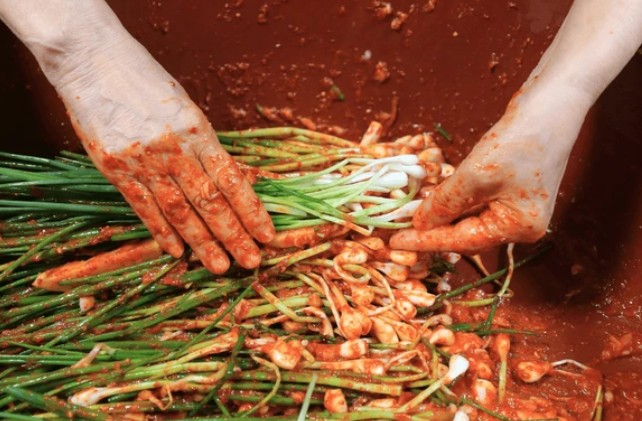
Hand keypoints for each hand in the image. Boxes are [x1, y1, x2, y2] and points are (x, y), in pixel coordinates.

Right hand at [0, 0, 274, 272]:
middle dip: (233, 236)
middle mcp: (173, 149)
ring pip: (179, 212)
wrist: (92, 61)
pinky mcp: (115, 169)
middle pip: (209, 202)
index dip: (252, 211)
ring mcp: (142, 161)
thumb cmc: (147, 81)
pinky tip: (177, 251)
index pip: (232, 180)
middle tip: (251, 262)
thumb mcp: (187, 108)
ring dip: (202, 243)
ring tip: (219, 266)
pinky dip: (161, 232)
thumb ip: (206, 145)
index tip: (267, 235)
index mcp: (197, 130)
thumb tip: (235, 180)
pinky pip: (143, 208)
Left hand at [390, 107, 567, 252]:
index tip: (395, 242)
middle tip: (397, 229)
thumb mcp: (475, 175)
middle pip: (468, 233)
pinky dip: (454, 201)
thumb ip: (445, 203)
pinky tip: (432, 199)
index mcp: (519, 228)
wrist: (553, 101)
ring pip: (470, 217)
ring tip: (408, 216)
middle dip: (433, 229)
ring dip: (441, 215)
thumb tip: (419, 223)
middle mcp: (521, 223)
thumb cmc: (519, 140)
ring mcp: (518, 205)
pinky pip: (476, 201)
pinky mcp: (513, 187)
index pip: (463, 241)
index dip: (426, 241)